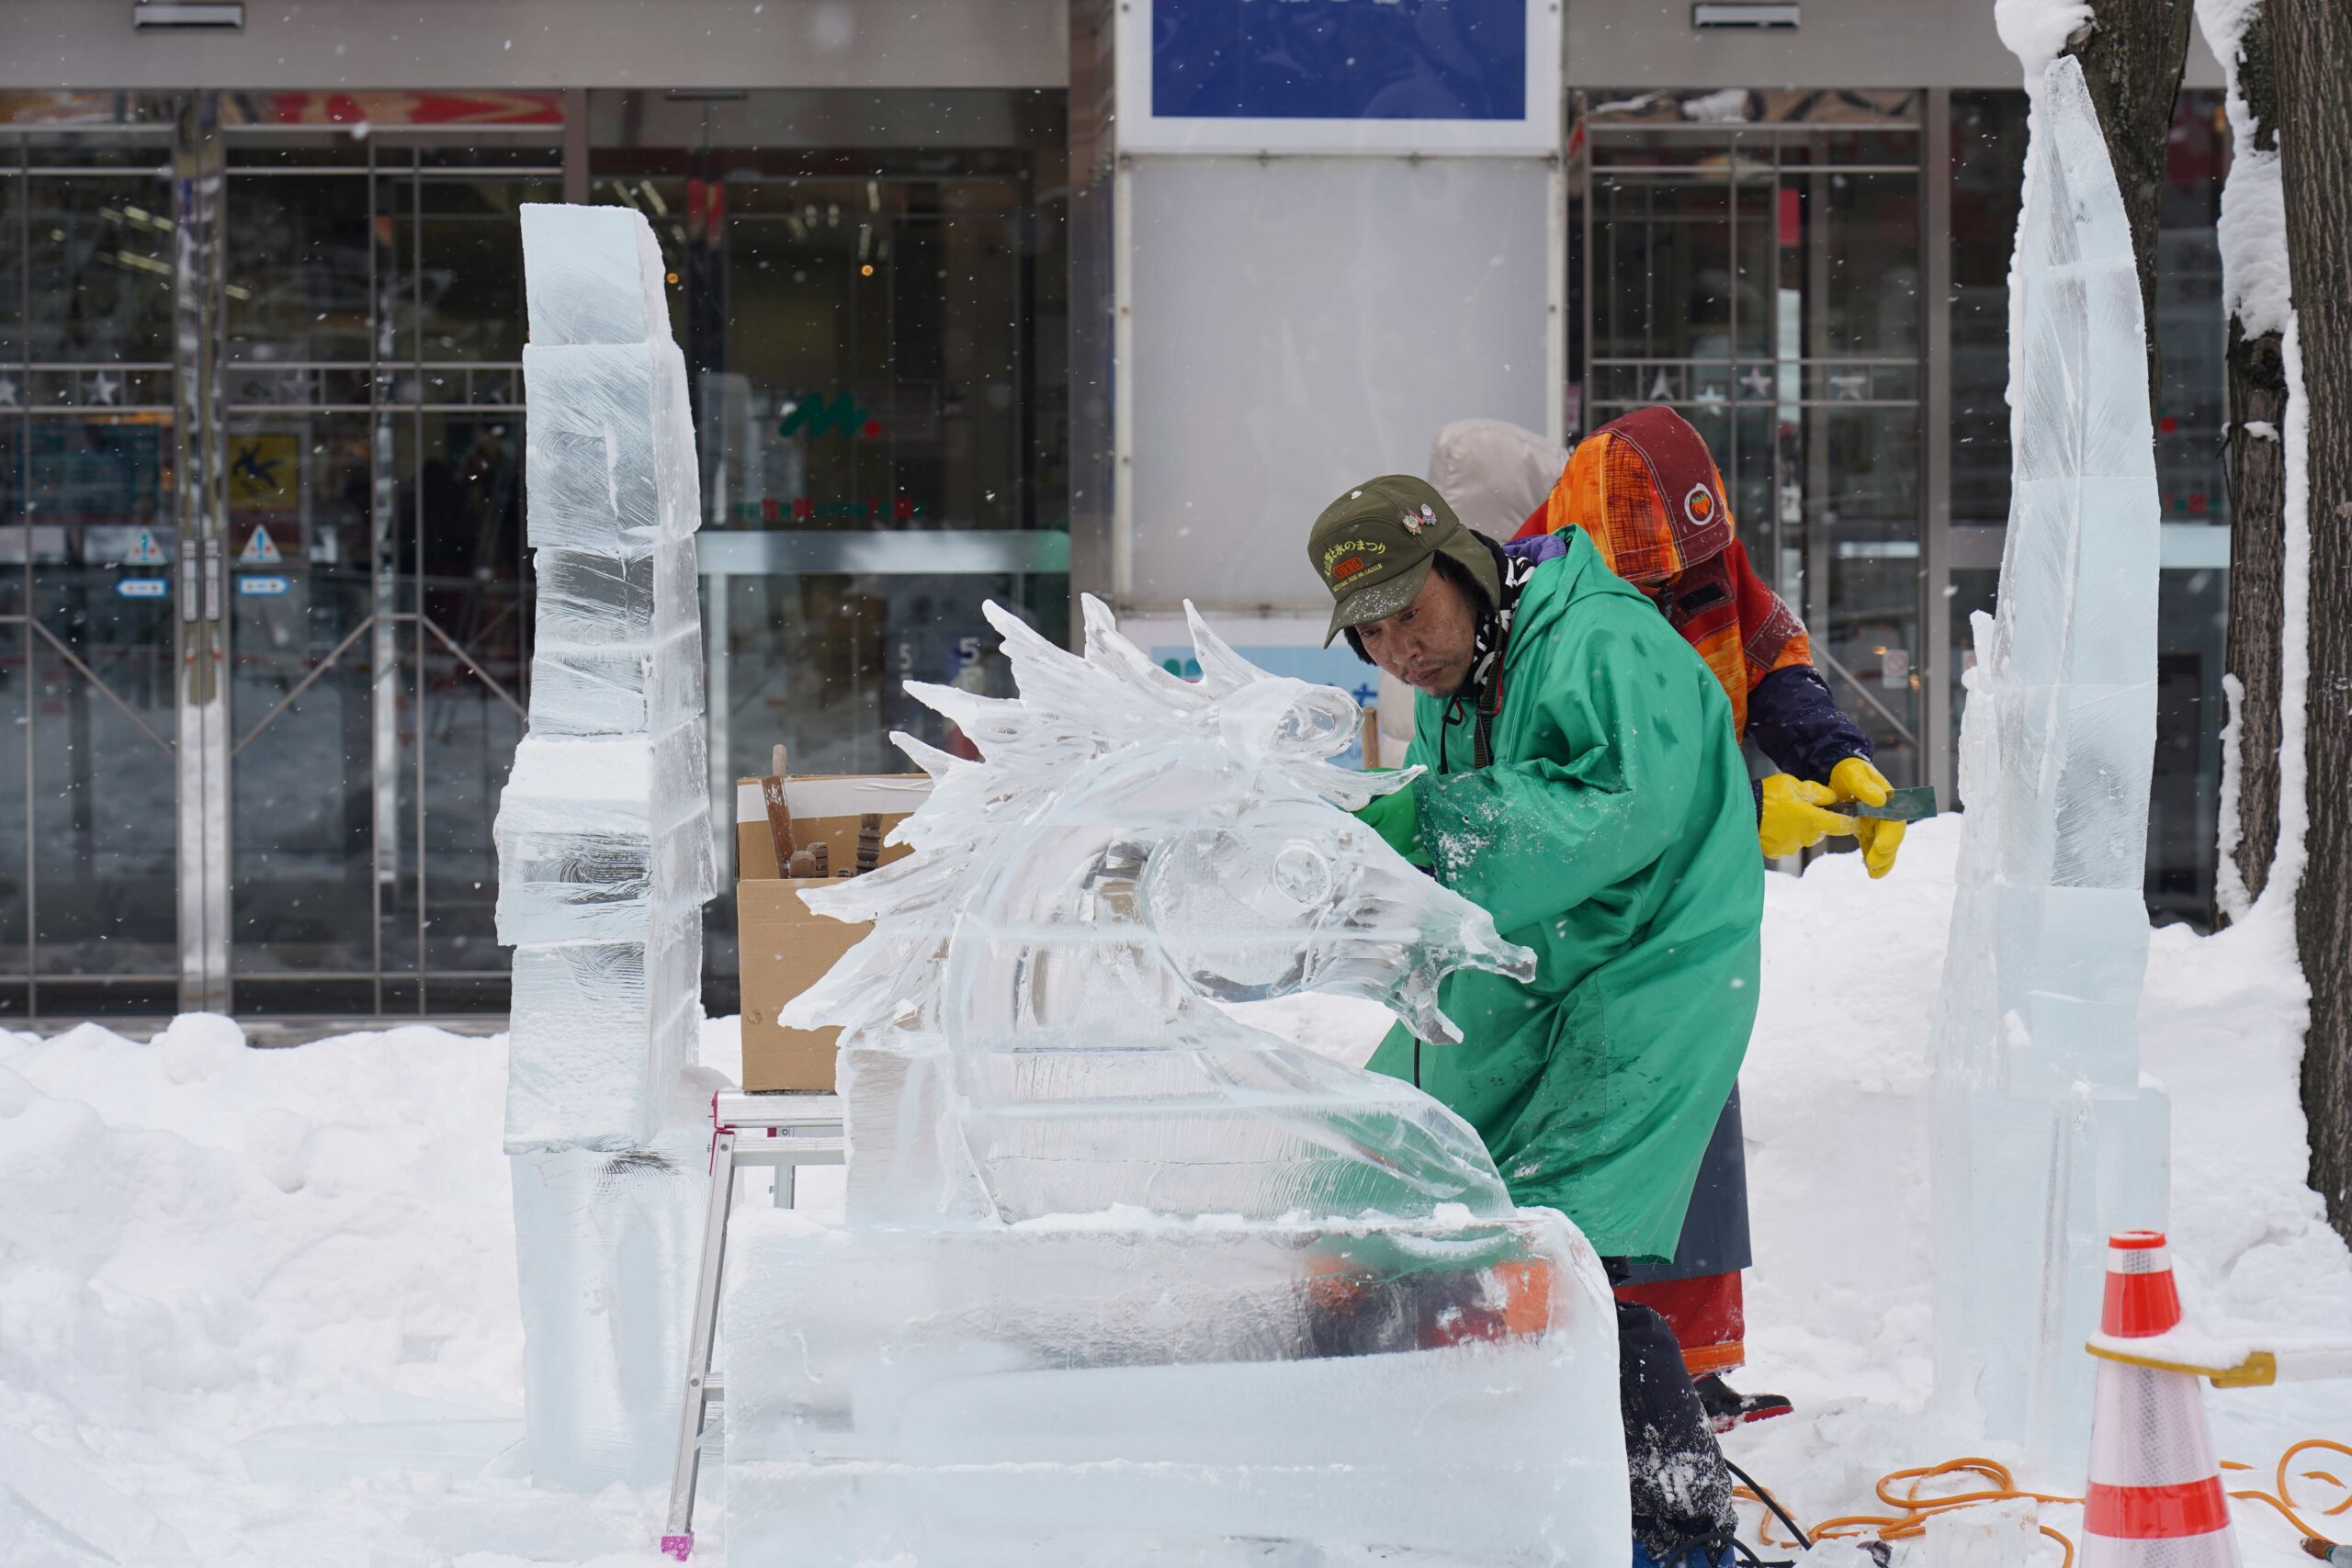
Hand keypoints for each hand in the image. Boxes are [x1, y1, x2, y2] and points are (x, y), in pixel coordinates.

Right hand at [1758, 773, 1855, 859]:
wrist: (1739, 812)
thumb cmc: (1768, 796)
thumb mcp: (1794, 784)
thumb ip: (1817, 792)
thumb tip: (1833, 798)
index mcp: (1815, 820)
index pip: (1844, 825)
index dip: (1853, 822)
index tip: (1858, 819)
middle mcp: (1807, 837)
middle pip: (1822, 830)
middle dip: (1817, 819)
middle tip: (1801, 805)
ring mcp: (1792, 846)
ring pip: (1805, 836)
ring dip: (1800, 827)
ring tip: (1782, 813)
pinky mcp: (1779, 851)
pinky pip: (1789, 842)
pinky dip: (1785, 834)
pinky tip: (1773, 823)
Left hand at [1829, 756, 1903, 878]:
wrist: (1841, 774)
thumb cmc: (1850, 772)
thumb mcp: (1855, 774)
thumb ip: (1865, 786)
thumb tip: (1881, 800)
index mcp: (1889, 801)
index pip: (1895, 821)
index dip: (1890, 836)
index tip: (1880, 847)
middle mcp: (1887, 814)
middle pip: (1893, 837)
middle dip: (1886, 854)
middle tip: (1873, 865)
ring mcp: (1878, 824)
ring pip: (1885, 846)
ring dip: (1882, 861)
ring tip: (1873, 874)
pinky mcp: (1868, 830)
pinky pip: (1872, 847)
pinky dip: (1872, 858)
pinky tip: (1869, 871)